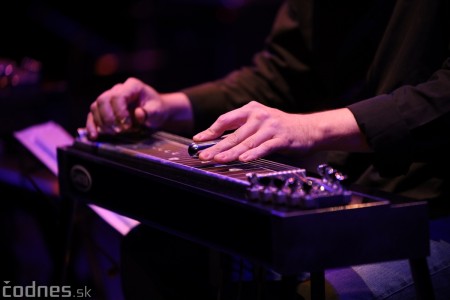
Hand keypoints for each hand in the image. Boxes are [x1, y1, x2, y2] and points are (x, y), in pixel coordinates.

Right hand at [86, 77, 167, 138]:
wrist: (154, 112)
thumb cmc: (156, 110)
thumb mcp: (158, 112)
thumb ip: (150, 113)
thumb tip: (138, 113)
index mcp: (132, 86)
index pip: (118, 96)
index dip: (119, 112)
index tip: (127, 126)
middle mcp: (118, 89)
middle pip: (103, 100)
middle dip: (109, 118)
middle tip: (119, 131)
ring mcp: (109, 97)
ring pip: (95, 107)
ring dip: (102, 123)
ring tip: (114, 134)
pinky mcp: (104, 108)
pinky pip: (92, 114)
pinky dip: (91, 125)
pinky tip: (94, 136)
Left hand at [192, 101, 368, 162]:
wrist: (309, 128)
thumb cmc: (280, 127)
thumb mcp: (260, 121)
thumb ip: (242, 129)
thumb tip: (218, 142)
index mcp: (250, 109)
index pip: (225, 120)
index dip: (211, 131)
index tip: (198, 140)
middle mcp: (259, 116)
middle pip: (233, 134)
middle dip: (217, 147)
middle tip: (204, 156)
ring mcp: (270, 127)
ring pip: (246, 143)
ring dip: (231, 153)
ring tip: (218, 160)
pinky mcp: (281, 138)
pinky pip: (264, 148)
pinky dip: (253, 154)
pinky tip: (243, 160)